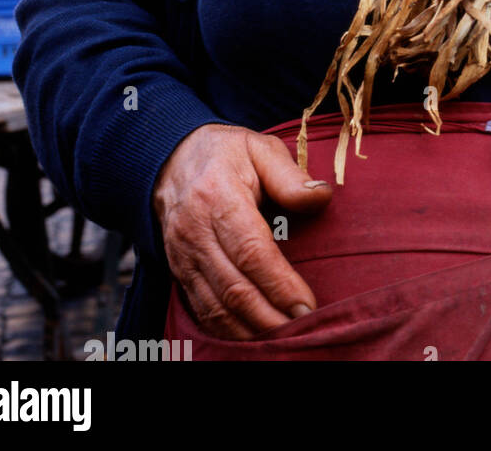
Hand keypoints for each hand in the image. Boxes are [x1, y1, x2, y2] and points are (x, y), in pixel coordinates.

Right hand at [152, 123, 332, 339]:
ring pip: (215, 306)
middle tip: (304, 331)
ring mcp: (182, 256)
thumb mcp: (260, 148)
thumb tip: (321, 196)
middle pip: (233, 287)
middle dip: (269, 316)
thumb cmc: (225, 153)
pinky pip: (202, 309)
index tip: (307, 304)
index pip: (250, 250)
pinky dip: (227, 330)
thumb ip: (290, 175)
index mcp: (217, 197)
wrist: (169, 159)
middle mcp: (195, 232)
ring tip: (284, 342)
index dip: (279, 283)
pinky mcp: (178, 272)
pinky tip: (253, 339)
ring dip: (249, 330)